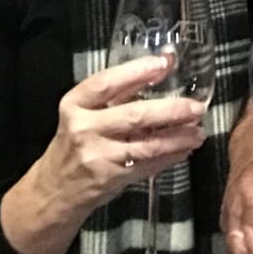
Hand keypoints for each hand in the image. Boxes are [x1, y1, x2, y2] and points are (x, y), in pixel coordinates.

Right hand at [2, 55, 205, 253]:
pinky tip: (185, 149)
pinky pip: (147, 166)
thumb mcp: (84, 113)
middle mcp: (84, 129)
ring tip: (198, 131)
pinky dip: (169, 157)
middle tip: (196, 107)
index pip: (106, 83)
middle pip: (134, 115)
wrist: (53, 191)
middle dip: (171, 110)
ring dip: (177, 138)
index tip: (164, 63)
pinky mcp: (110, 179)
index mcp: (75, 104)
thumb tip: (162, 66)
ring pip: (146, 145)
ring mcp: (97, 156)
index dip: (136, 71)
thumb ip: (118, 92)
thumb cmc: (74, 143)